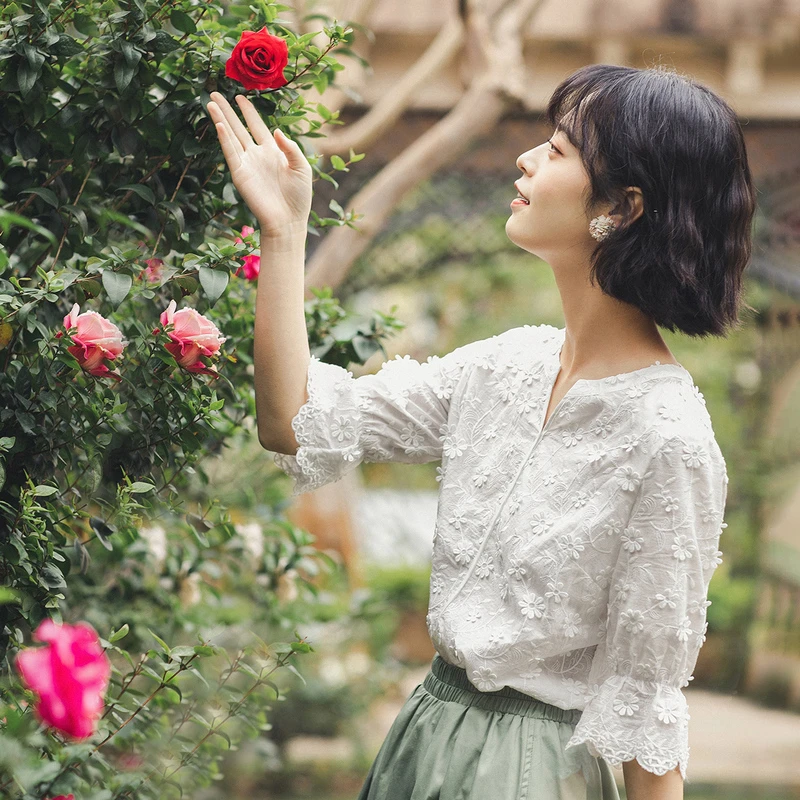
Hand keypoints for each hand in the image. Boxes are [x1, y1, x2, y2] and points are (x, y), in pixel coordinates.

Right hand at [205, 92, 311, 237]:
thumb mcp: (301, 167)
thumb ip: (291, 148)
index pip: (257, 126)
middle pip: (239, 127)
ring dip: (221, 119)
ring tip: (211, 102)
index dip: (249, 111)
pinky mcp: (240, 174)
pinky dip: (224, 138)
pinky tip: (219, 124)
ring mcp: (247, 164)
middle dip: (228, 110)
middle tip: (215, 93)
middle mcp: (257, 155)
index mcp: (273, 152)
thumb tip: (276, 130)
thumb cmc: (298, 197)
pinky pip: (230, 152)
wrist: (288, 220)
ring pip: (231, 136)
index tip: (240, 96)